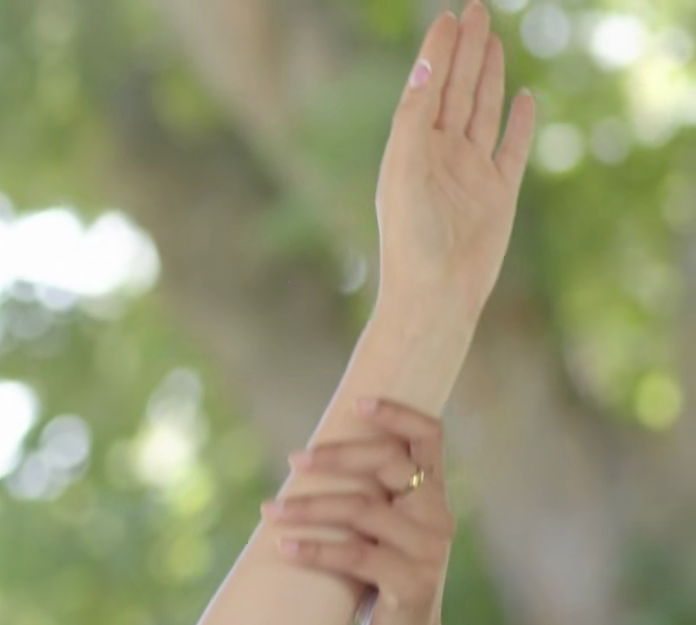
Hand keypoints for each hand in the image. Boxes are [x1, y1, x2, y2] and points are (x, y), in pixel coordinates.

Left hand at [264, 399, 454, 624]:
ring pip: (364, 510)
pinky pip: (355, 555)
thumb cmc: (381, 581)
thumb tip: (307, 458)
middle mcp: (438, 517)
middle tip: (294, 460)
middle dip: (338, 457)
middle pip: (390, 465)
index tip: (357, 401)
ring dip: (310, 507)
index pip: (429, 438)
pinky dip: (314, 548)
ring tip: (269, 511)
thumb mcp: (379, 532)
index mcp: (433, 496)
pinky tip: (283, 546)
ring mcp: (429, 551)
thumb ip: (368, 496)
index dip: (398, 414)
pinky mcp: (410, 584)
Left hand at [375, 1, 536, 319]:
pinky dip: (519, 122)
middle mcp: (439, 156)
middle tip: (474, 10)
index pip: (426, 88)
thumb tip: (425, 65)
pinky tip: (523, 97)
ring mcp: (470, 172)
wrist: (436, 293)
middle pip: (455, 90)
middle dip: (465, 51)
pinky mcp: (498, 192)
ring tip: (492, 41)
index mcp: (410, 148)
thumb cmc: (410, 237)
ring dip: (487, 75)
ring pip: (482, 111)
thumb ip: (414, 117)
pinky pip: (512, 148)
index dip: (437, 52)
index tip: (447, 17)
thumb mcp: (405, 168)